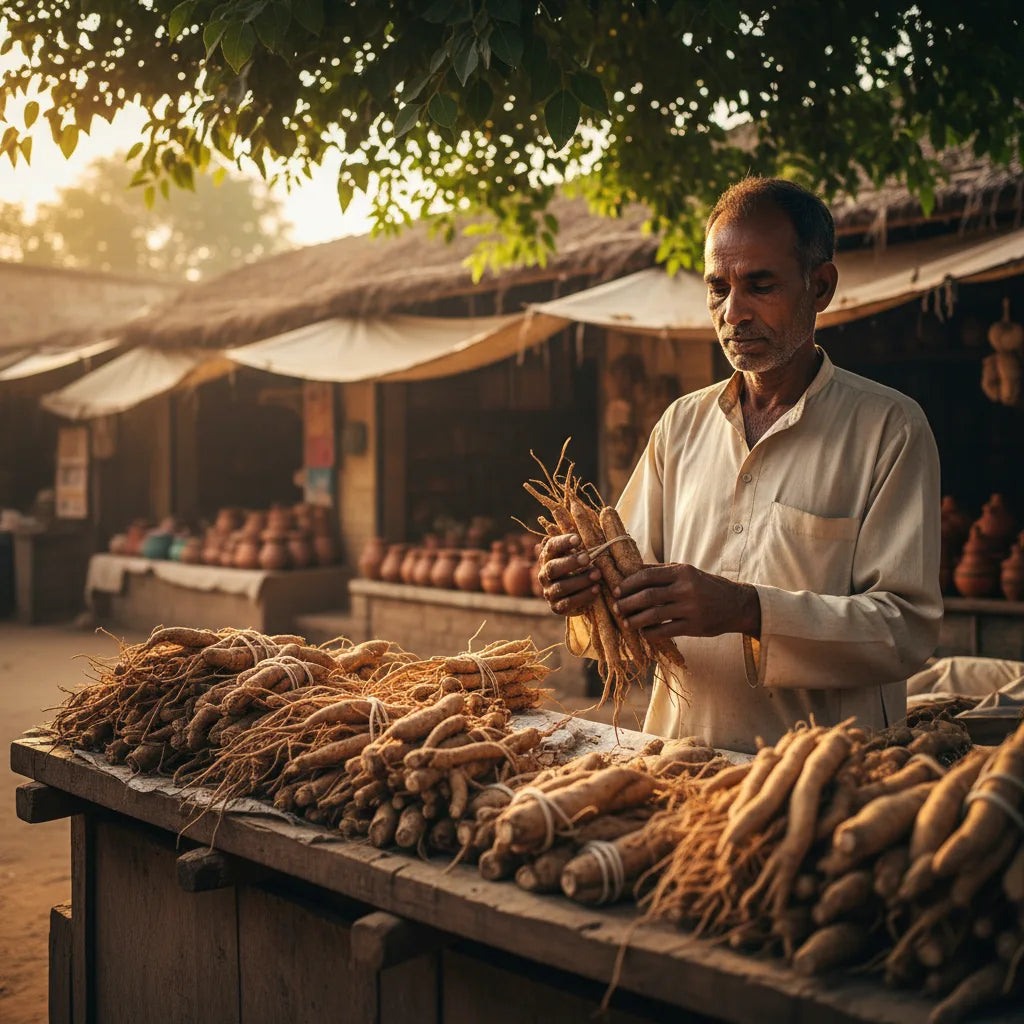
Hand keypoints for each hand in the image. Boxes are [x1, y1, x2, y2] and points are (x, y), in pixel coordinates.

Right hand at [538, 533, 601, 616]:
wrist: (576, 595)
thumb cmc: (580, 568)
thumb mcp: (578, 555)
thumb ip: (581, 546)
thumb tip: (591, 525)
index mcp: (548, 558)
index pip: (551, 547)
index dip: (562, 542)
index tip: (578, 539)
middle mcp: (544, 574)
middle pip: (552, 568)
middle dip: (570, 563)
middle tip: (588, 558)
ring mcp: (549, 592)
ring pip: (561, 587)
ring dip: (580, 580)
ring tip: (597, 575)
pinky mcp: (556, 607)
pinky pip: (568, 603)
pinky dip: (583, 596)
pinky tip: (596, 589)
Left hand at [612, 563, 760, 638]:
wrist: (736, 604)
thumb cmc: (706, 586)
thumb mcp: (687, 572)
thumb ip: (661, 571)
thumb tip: (631, 570)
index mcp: (682, 571)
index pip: (647, 575)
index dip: (628, 584)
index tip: (616, 590)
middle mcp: (686, 588)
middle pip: (647, 596)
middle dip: (627, 603)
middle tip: (616, 608)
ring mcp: (691, 609)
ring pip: (654, 616)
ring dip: (635, 620)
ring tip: (625, 622)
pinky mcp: (694, 627)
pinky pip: (665, 631)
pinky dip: (650, 633)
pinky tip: (643, 632)